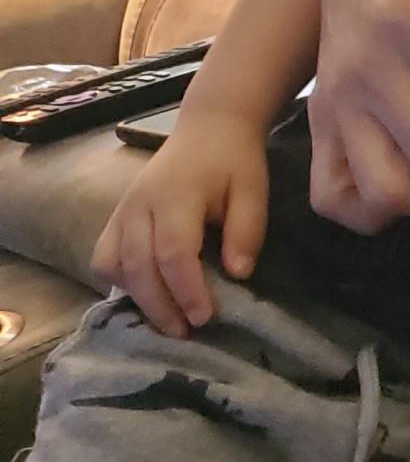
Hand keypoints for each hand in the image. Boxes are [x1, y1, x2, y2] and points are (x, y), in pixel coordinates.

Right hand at [91, 108, 268, 336]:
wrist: (208, 128)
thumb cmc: (234, 162)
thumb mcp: (253, 192)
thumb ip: (246, 232)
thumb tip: (237, 275)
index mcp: (174, 196)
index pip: (173, 252)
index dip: (187, 290)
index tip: (207, 317)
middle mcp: (139, 205)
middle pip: (138, 265)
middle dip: (161, 306)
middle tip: (187, 333)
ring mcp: (121, 210)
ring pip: (114, 264)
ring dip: (138, 297)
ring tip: (169, 321)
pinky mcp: (115, 217)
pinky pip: (104, 256)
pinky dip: (121, 281)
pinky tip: (147, 296)